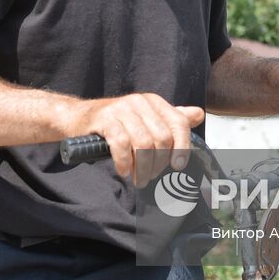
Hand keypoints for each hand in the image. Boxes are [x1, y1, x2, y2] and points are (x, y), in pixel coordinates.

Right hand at [64, 93, 204, 187]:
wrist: (79, 118)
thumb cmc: (117, 122)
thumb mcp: (146, 118)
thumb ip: (171, 118)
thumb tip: (199, 114)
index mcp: (154, 102)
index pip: (179, 123)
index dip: (182, 147)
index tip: (177, 167)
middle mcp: (140, 102)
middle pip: (162, 138)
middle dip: (158, 163)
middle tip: (150, 176)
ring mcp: (121, 109)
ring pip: (143, 144)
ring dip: (142, 168)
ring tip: (138, 178)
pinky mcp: (105, 119)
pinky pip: (121, 144)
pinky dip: (125, 162)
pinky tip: (124, 170)